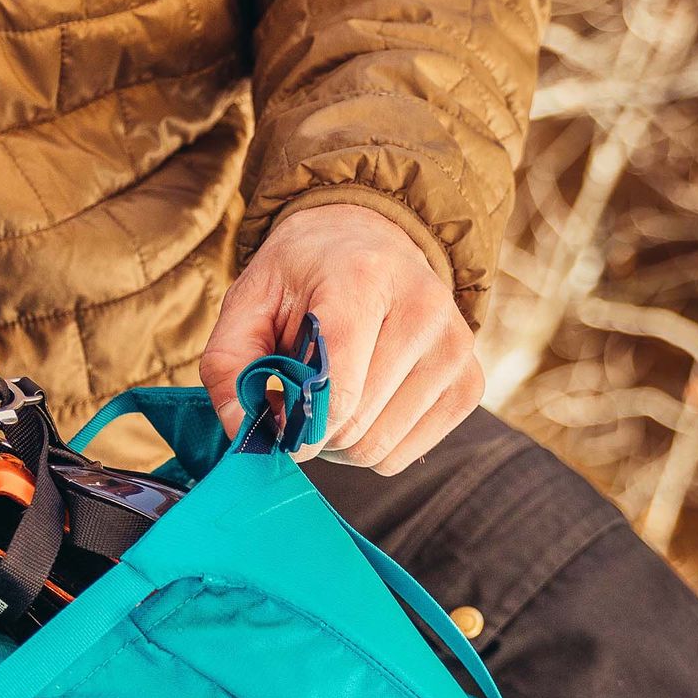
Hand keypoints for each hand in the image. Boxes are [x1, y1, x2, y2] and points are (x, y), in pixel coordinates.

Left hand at [201, 204, 482, 474]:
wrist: (368, 241)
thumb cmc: (303, 277)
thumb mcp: (249, 302)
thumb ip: (228, 366)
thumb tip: (243, 428)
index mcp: (364, 279)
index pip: (337, 392)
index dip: (296, 427)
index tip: (276, 423)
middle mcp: (423, 308)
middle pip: (355, 427)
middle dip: (314, 430)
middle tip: (302, 397)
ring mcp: (455, 347)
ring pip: (378, 449)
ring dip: (340, 442)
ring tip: (334, 397)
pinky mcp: (469, 381)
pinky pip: (402, 456)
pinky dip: (372, 446)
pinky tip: (366, 405)